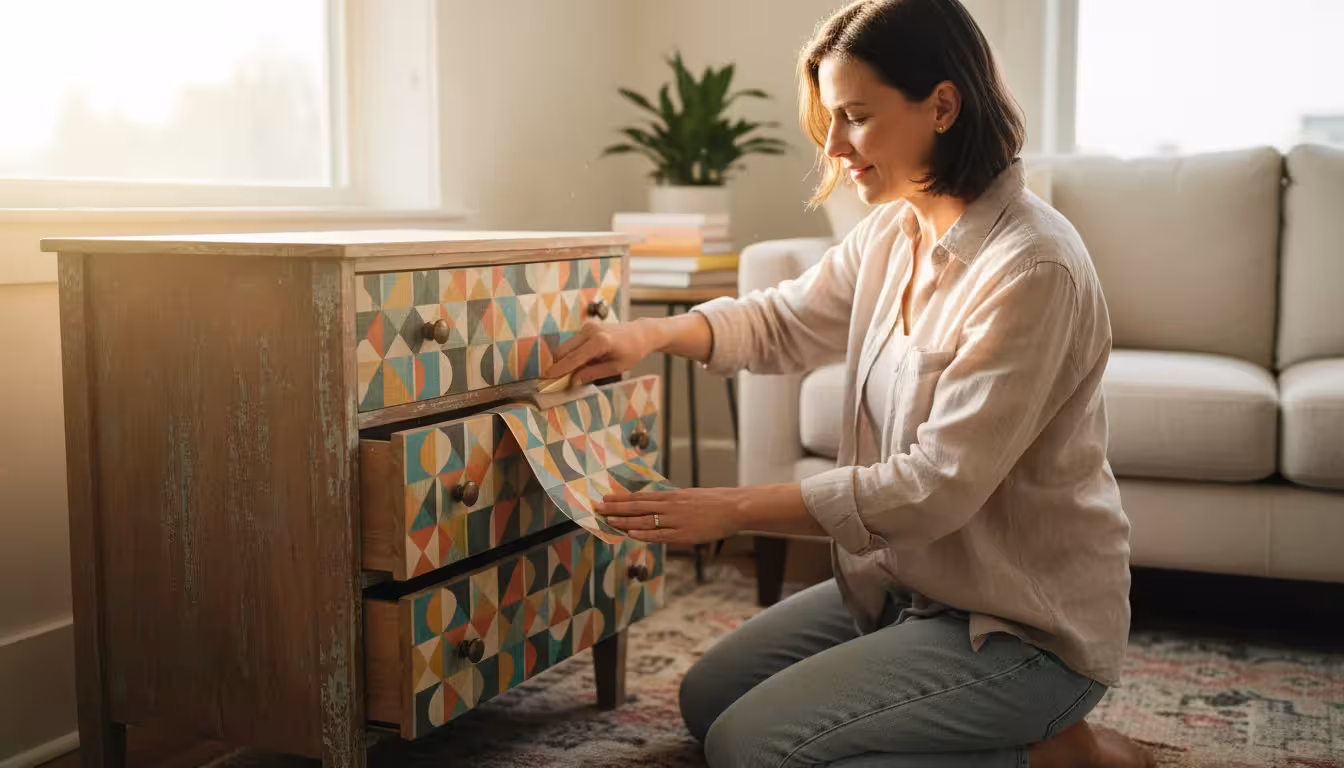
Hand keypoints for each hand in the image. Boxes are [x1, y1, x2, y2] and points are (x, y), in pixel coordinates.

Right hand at [544, 319, 656, 385]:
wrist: (640, 333)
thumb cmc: (632, 351)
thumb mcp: (616, 368)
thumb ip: (593, 373)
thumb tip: (574, 381)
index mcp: (600, 342)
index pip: (574, 358)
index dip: (560, 369)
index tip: (548, 378)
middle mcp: (591, 331)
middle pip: (564, 350)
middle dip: (557, 365)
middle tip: (552, 379)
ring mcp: (588, 327)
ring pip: (566, 346)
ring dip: (563, 360)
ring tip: (566, 374)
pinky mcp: (587, 326)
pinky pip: (572, 342)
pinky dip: (570, 354)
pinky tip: (575, 364)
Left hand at [597, 487, 743, 543]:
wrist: (733, 508)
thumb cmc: (713, 502)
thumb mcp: (689, 496)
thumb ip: (672, 501)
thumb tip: (656, 504)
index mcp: (672, 496)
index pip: (641, 497)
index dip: (622, 498)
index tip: (606, 498)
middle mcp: (670, 506)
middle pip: (638, 507)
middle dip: (616, 508)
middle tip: (598, 506)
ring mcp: (676, 521)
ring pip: (645, 521)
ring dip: (625, 522)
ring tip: (608, 521)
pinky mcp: (683, 535)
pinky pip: (659, 535)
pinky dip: (644, 534)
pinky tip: (631, 534)